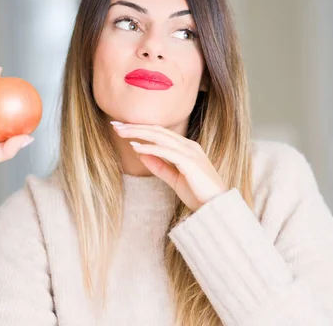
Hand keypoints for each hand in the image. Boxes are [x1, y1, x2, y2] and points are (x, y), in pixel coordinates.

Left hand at [111, 122, 227, 210]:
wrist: (216, 208)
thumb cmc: (198, 194)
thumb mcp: (174, 178)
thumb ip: (159, 166)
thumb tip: (141, 154)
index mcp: (186, 147)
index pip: (160, 132)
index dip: (140, 128)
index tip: (122, 128)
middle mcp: (189, 146)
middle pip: (158, 130)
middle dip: (135, 126)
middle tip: (115, 124)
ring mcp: (190, 153)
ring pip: (160, 137)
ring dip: (138, 132)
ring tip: (121, 132)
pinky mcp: (190, 162)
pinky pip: (166, 151)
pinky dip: (150, 148)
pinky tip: (136, 147)